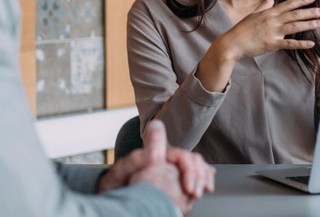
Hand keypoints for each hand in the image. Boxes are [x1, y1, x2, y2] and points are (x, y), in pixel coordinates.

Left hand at [98, 121, 214, 214]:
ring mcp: (171, 171)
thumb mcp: (128, 165)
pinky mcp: (173, 182)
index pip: (184, 157)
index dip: (190, 170)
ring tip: (203, 191)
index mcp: (160, 154)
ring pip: (197, 169)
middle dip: (199, 177)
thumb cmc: (117, 182)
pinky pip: (194, 177)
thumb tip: (156, 125)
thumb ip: (144, 148)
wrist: (113, 194)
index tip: (188, 188)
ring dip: (203, 179)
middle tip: (195, 194)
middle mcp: (168, 161)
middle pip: (194, 162)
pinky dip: (203, 181)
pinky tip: (206, 185)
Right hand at [222, 0, 319, 59]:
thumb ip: (264, 5)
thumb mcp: (253, 14)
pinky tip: (311, 43)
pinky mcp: (271, 44)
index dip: (302, 0)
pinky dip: (301, 43)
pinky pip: (289, 43)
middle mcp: (272, 20)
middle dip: (311, 11)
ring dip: (309, 24)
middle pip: (296, 14)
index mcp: (269, 12)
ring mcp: (272, 32)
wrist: (232, 43)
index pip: (289, 4)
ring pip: (295, 26)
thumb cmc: (242, 29)